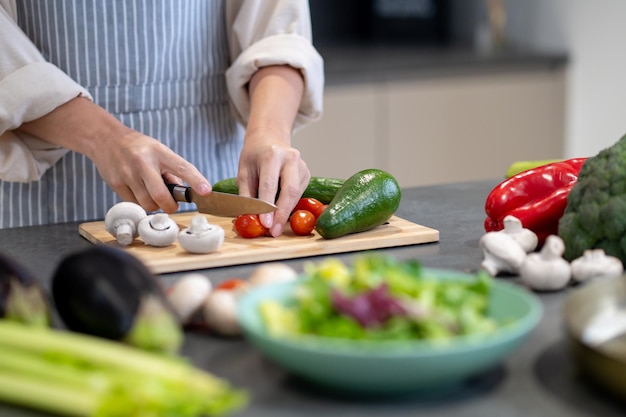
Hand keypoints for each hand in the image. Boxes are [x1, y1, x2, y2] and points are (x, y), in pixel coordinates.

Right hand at [89, 130, 211, 212]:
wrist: (105, 138)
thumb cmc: (138, 147)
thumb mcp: (159, 151)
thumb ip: (172, 172)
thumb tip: (181, 194)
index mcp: (160, 152)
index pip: (182, 167)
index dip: (196, 181)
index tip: (206, 191)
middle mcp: (144, 162)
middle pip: (160, 195)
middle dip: (170, 206)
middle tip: (172, 205)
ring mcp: (128, 173)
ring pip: (147, 203)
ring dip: (154, 205)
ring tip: (151, 192)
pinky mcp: (116, 184)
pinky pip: (134, 203)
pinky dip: (140, 202)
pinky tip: (138, 190)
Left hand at [237, 127, 309, 236]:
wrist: (269, 138)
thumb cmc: (254, 155)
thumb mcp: (244, 171)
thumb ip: (247, 194)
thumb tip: (250, 217)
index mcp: (272, 154)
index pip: (270, 184)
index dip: (268, 206)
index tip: (266, 224)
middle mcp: (291, 158)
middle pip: (290, 190)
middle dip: (282, 213)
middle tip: (274, 231)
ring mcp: (302, 165)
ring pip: (296, 194)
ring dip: (286, 212)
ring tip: (275, 226)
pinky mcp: (306, 173)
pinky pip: (299, 194)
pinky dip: (289, 205)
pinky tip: (280, 211)